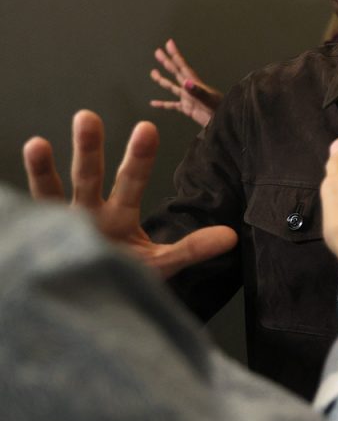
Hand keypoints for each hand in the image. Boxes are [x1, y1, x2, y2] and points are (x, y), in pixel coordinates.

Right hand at [22, 110, 236, 277]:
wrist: (89, 304)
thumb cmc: (124, 277)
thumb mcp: (159, 264)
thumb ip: (191, 248)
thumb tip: (232, 237)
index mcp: (118, 215)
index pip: (131, 180)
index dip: (138, 157)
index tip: (147, 127)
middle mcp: (87, 215)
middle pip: (88, 177)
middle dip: (88, 149)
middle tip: (87, 115)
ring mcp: (59, 228)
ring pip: (51, 194)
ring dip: (42, 171)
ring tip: (36, 143)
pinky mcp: (38, 244)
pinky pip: (28, 225)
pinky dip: (20, 216)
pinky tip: (7, 203)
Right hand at [149, 39, 223, 127]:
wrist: (226, 122)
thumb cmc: (220, 111)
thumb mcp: (209, 100)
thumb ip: (198, 91)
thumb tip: (185, 82)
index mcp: (195, 84)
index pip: (182, 66)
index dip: (175, 54)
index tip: (169, 43)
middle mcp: (190, 89)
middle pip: (176, 72)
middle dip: (167, 62)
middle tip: (158, 51)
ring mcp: (188, 99)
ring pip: (172, 87)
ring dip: (163, 80)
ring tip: (153, 73)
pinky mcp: (188, 109)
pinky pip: (172, 105)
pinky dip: (162, 104)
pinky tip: (154, 103)